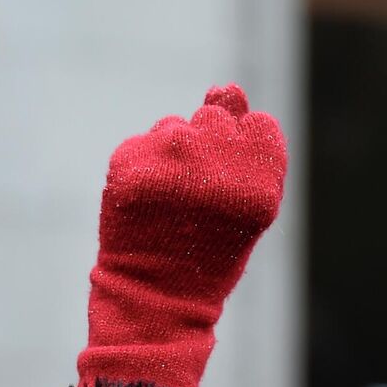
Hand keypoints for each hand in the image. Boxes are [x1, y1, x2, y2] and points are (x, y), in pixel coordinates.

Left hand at [77, 84, 286, 386]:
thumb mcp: (244, 202)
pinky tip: (145, 204)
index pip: (257, 124)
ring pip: (173, 128)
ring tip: (169, 205)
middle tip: (196, 200)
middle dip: (206, 149)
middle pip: (213, 119)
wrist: (157, 298)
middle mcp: (215, 157)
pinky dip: (141, 169)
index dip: (243, 154)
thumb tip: (227, 88)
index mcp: (258, 172)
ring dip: (171, 156)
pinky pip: (140, 145)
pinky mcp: (128, 162)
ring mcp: (169, 157)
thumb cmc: (210, 253)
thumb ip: (244, 141)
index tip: (231, 188)